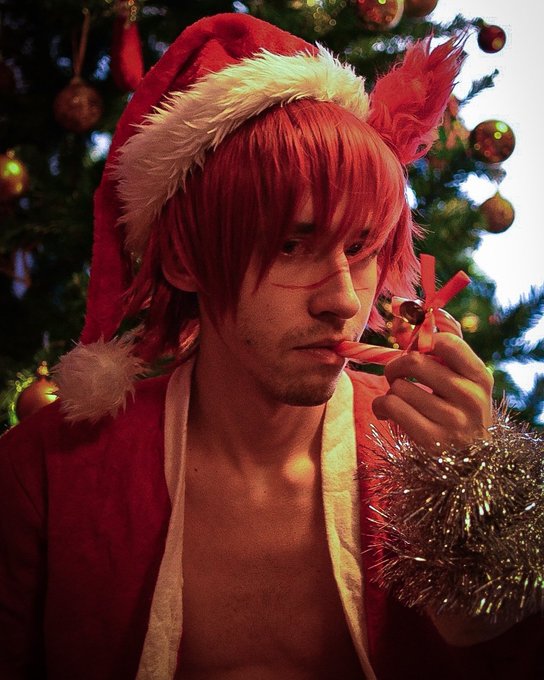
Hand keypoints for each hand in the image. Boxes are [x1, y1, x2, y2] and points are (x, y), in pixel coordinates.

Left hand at [372, 333, 492, 450]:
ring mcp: (452, 421)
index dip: (421, 341)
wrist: (468, 462)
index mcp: (480, 376)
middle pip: (414, 362)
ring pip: (399, 387)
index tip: (414, 350)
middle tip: (396, 374)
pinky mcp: (430, 439)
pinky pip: (390, 406)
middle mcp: (470, 398)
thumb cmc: (459, 409)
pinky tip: (387, 412)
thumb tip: (415, 310)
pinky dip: (381, 406)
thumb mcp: (463, 379)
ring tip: (399, 399)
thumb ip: (444, 344)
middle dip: (396, 366)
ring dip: (390, 390)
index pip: (447, 342)